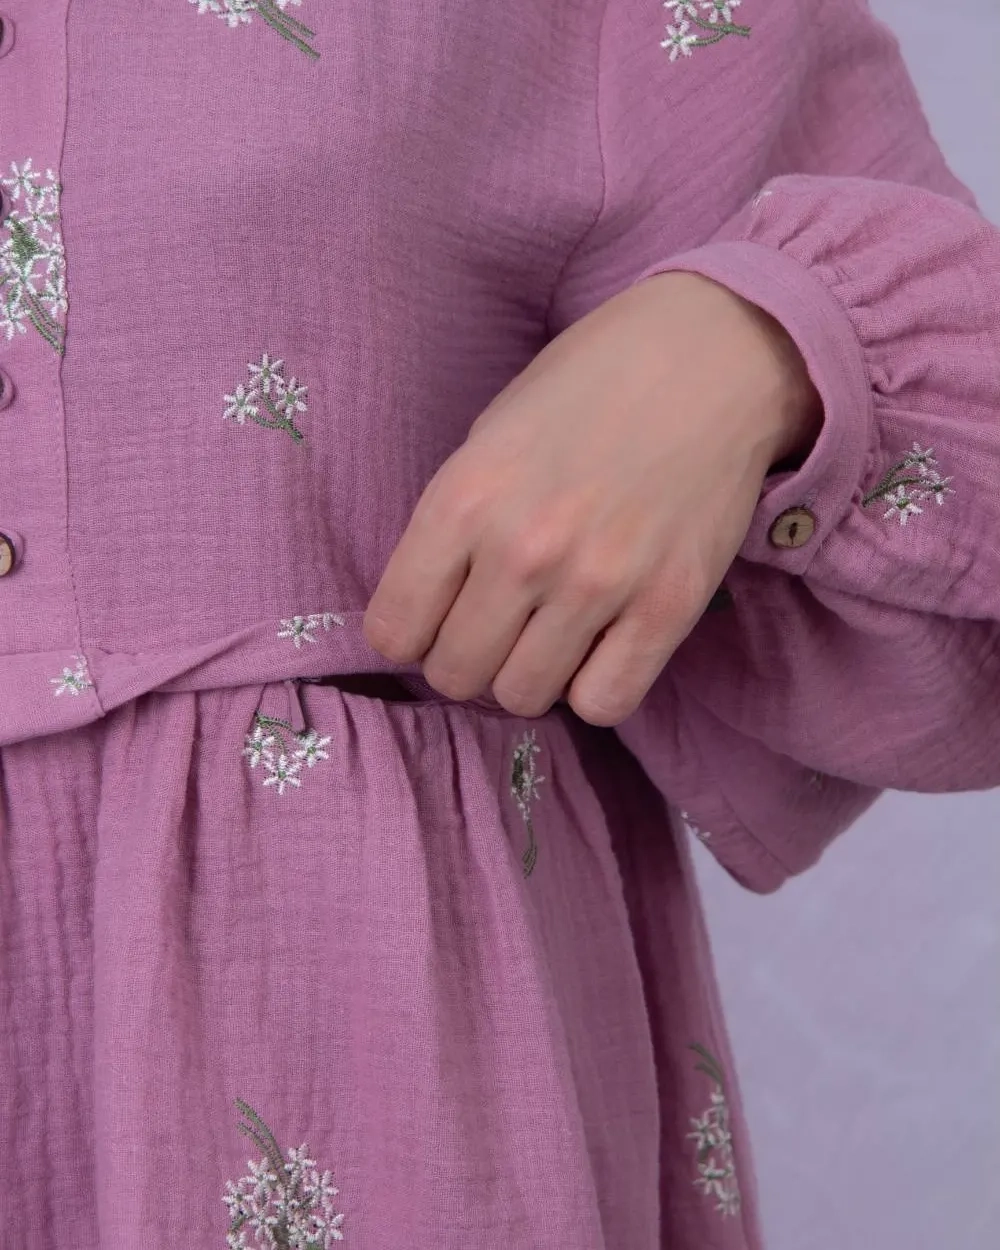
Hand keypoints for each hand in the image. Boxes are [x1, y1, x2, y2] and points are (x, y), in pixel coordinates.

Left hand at [363, 271, 820, 725]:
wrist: (709, 356)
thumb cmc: (587, 389)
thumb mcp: (488, 438)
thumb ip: (454, 527)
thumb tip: (432, 613)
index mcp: (464, 499)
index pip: (393, 631)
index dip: (410, 634)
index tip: (435, 619)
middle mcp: (523, 549)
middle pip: (455, 675)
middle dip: (467, 659)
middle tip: (497, 627)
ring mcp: (599, 583)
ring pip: (523, 697)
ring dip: (529, 675)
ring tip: (551, 633)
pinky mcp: (669, 606)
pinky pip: (604, 703)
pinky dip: (594, 687)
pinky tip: (601, 647)